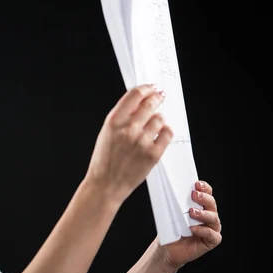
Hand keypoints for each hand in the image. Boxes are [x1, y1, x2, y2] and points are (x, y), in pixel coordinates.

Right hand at [85, 84, 171, 204]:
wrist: (106, 184)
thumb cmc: (104, 159)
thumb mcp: (106, 132)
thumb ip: (121, 116)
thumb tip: (139, 101)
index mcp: (113, 122)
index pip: (134, 95)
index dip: (145, 88)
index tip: (150, 88)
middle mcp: (128, 130)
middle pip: (149, 104)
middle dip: (156, 98)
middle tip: (159, 97)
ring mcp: (142, 142)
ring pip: (160, 118)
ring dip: (158, 118)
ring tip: (152, 125)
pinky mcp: (153, 154)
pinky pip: (167, 133)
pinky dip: (165, 131)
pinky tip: (158, 135)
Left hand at [156, 180, 222, 271]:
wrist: (167, 248)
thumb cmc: (171, 229)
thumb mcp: (171, 214)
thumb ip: (175, 203)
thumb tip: (169, 189)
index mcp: (201, 206)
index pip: (207, 193)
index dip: (204, 188)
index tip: (197, 184)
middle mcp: (209, 216)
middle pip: (212, 204)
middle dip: (204, 198)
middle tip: (194, 195)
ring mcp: (211, 228)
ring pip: (213, 218)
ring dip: (203, 214)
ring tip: (191, 212)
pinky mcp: (211, 241)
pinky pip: (211, 234)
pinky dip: (202, 230)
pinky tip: (193, 229)